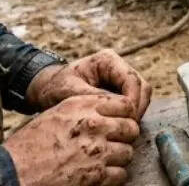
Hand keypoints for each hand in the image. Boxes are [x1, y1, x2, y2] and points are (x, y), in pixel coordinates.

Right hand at [4, 94, 139, 185]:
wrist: (12, 172)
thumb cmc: (29, 145)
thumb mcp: (55, 114)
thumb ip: (83, 109)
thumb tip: (106, 113)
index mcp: (82, 106)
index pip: (124, 104)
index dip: (125, 115)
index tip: (120, 123)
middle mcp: (93, 125)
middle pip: (131, 127)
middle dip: (125, 136)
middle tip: (116, 143)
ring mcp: (97, 150)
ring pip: (128, 152)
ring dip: (119, 158)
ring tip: (106, 161)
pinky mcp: (96, 175)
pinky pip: (121, 174)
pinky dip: (114, 176)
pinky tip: (102, 175)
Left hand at [27, 49, 152, 117]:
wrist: (46, 90)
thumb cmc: (54, 87)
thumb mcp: (69, 92)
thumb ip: (93, 98)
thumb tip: (116, 108)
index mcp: (107, 60)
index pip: (131, 79)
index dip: (133, 100)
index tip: (126, 118)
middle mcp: (118, 67)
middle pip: (142, 87)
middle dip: (137, 107)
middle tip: (128, 127)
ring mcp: (120, 79)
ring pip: (141, 96)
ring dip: (136, 112)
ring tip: (124, 129)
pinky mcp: (119, 91)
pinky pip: (133, 103)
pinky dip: (130, 115)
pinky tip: (119, 127)